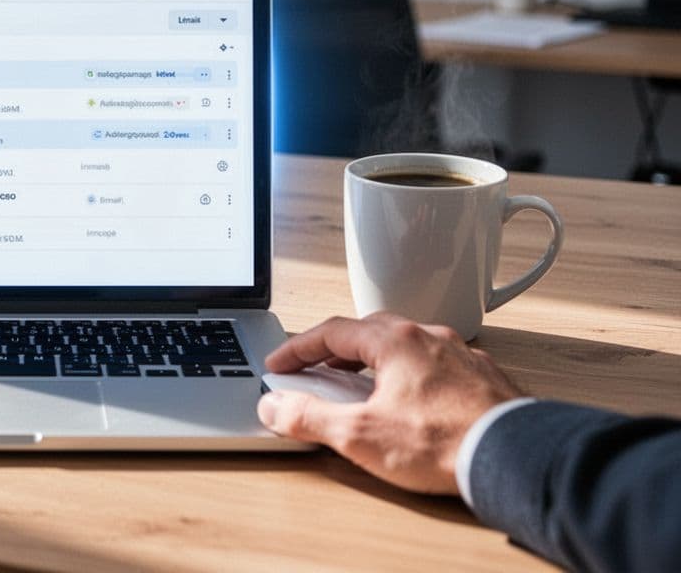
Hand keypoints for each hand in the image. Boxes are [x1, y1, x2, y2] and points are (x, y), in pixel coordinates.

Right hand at [257, 313, 523, 493]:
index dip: (298, 347)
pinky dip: (414, 373)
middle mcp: (429, 338)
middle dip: (338, 346)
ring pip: (408, 344)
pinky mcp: (484, 379)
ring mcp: (461, 356)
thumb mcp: (360, 434)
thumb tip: (274, 406)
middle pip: (370, 329)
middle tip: (318, 366)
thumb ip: (309, 417)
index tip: (280, 363)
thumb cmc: (444, 443)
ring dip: (378, 358)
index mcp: (396, 342)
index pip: (332, 331)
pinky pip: (438, 364)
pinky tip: (414, 397)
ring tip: (364, 381)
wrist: (514, 458)